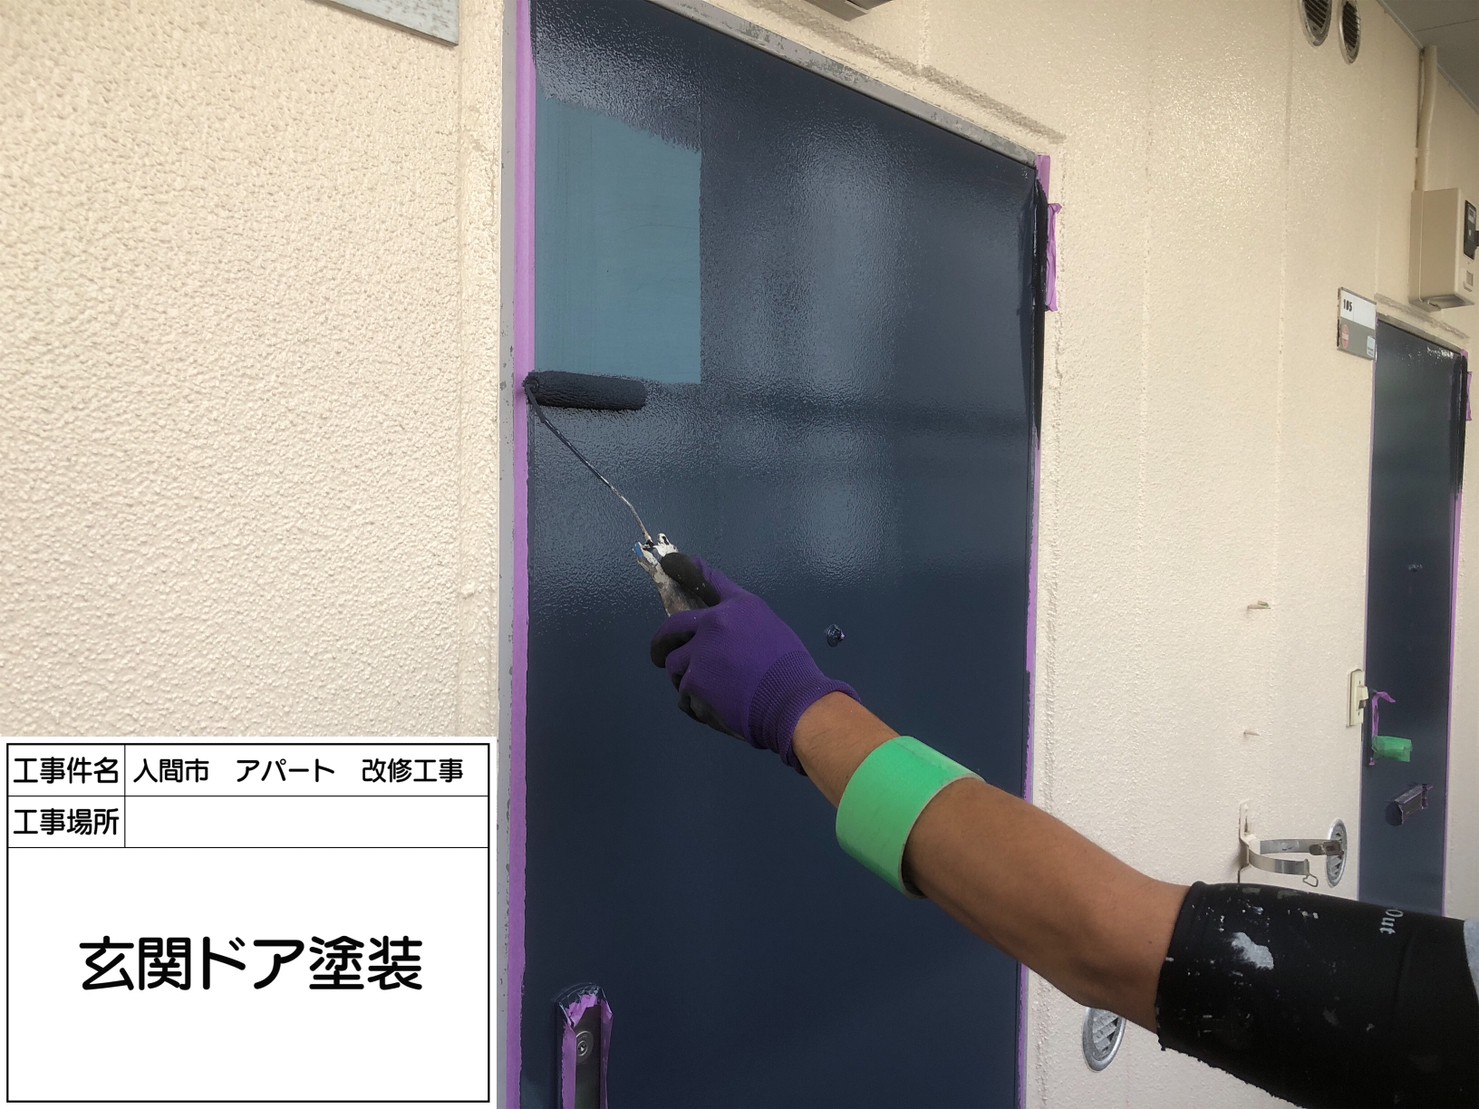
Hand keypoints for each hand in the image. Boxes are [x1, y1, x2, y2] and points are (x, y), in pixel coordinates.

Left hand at [649, 560, 856, 771]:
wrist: (792, 701)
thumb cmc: (790, 668)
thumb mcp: (771, 629)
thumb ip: (742, 624)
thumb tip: (722, 634)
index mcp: (739, 607)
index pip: (708, 581)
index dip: (687, 570)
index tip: (669, 562)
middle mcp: (714, 623)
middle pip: (672, 627)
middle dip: (662, 643)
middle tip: (662, 655)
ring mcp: (701, 652)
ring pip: (675, 664)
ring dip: (684, 677)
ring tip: (704, 690)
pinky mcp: (695, 681)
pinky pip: (683, 693)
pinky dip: (694, 703)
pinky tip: (712, 708)